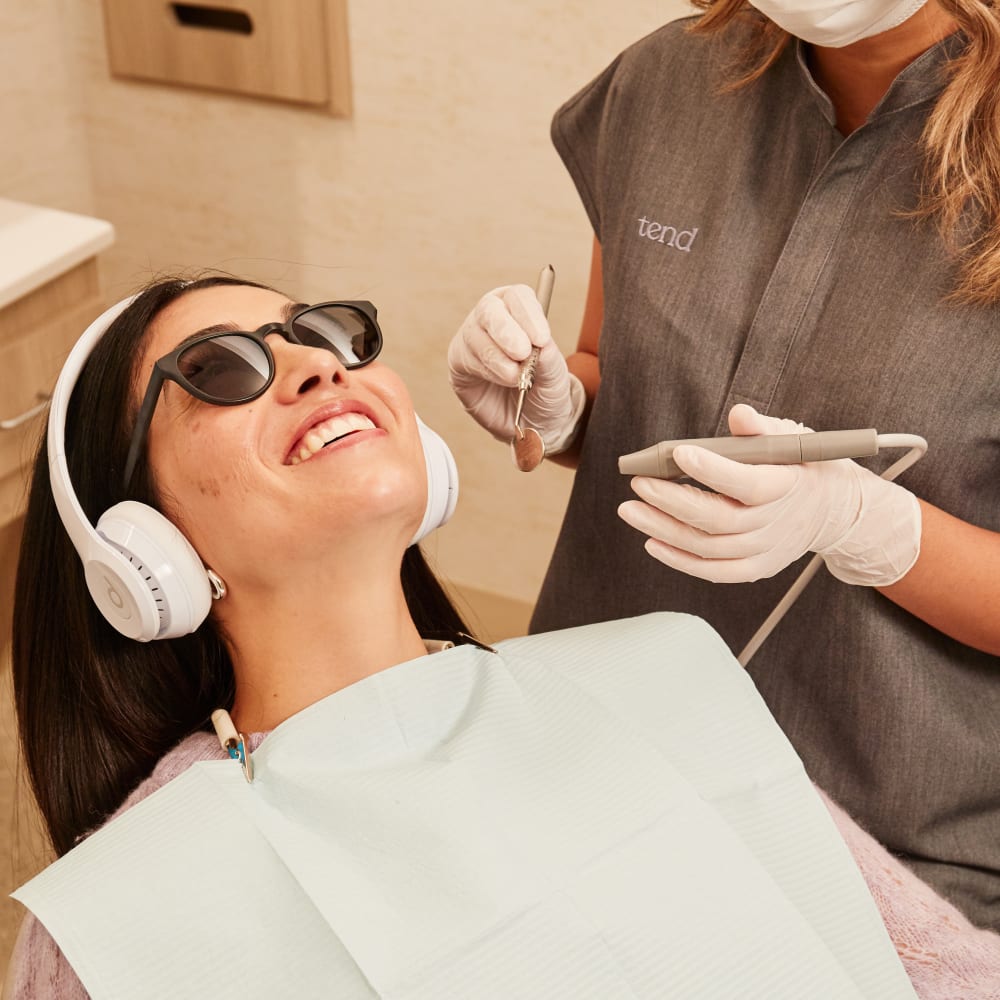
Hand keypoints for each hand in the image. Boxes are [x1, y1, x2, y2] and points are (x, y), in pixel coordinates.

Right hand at [448, 284, 584, 452]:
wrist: (532, 422)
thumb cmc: (545, 390)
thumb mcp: (556, 377)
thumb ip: (549, 360)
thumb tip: (541, 345)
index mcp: (519, 309)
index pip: (518, 297)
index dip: (528, 315)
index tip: (541, 340)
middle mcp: (492, 317)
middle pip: (489, 309)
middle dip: (506, 331)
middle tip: (522, 353)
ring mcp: (473, 338)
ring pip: (475, 337)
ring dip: (497, 359)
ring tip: (517, 378)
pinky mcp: (459, 362)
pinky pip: (464, 360)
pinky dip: (485, 372)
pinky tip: (501, 381)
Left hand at [617, 404, 920, 584]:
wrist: (833, 511)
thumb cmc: (802, 467)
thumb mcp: (792, 439)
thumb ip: (762, 428)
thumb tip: (739, 414)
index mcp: (785, 487)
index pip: (746, 483)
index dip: (712, 470)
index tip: (679, 454)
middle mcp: (774, 524)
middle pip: (718, 519)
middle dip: (672, 501)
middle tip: (639, 483)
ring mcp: (764, 550)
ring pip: (708, 547)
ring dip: (664, 530)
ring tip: (631, 510)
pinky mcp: (756, 567)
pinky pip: (714, 571)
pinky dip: (681, 560)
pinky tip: (652, 542)